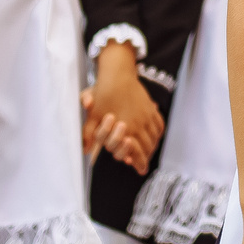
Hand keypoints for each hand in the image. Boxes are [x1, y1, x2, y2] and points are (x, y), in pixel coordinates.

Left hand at [84, 46, 164, 169]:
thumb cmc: (103, 94)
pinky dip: (158, 133)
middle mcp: (139, 123)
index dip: (139, 163)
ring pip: (155, 137)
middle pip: (148, 146)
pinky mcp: (150, 107)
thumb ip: (88, 134)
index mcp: (126, 128)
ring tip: (148, 152)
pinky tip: (154, 136)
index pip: (136, 151)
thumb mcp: (92, 115)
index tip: (140, 170)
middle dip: (146, 157)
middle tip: (143, 164)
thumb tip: (83, 150)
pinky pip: (159, 124)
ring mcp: (147, 115)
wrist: (118, 74)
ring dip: (152, 146)